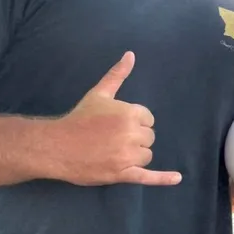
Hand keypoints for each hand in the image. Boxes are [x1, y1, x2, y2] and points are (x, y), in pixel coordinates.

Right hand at [51, 52, 181, 186]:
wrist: (56, 146)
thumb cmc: (79, 118)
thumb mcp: (100, 93)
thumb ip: (118, 74)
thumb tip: (131, 54)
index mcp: (130, 114)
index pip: (148, 119)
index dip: (135, 122)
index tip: (117, 125)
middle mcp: (131, 134)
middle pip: (149, 137)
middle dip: (135, 138)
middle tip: (112, 139)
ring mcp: (127, 156)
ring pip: (147, 155)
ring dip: (136, 154)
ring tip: (113, 151)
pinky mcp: (122, 174)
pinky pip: (147, 177)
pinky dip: (163, 178)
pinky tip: (177, 178)